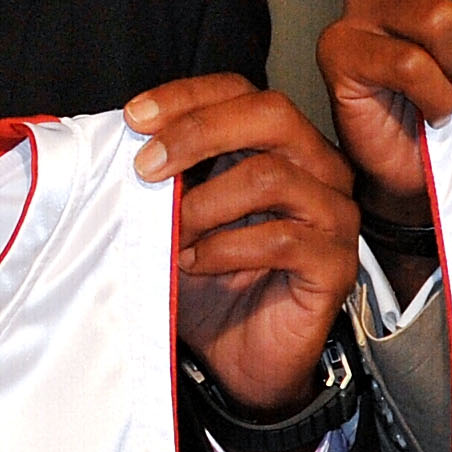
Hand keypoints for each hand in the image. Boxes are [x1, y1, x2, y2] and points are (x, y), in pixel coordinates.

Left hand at [128, 75, 362, 405]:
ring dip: (204, 204)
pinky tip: (195, 263)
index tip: (134, 118)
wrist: (239, 359)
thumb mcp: (174, 217)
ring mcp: (333, 215)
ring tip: (171, 235)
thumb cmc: (211, 282)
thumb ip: (160, 176)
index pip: (239, 92)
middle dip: (198, 132)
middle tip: (147, 167)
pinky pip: (281, 239)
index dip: (185, 98)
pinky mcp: (336, 264)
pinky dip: (224, 248)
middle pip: (270, 115)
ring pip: (270, 177)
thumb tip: (115, 140)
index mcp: (280, 144)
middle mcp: (317, 168)